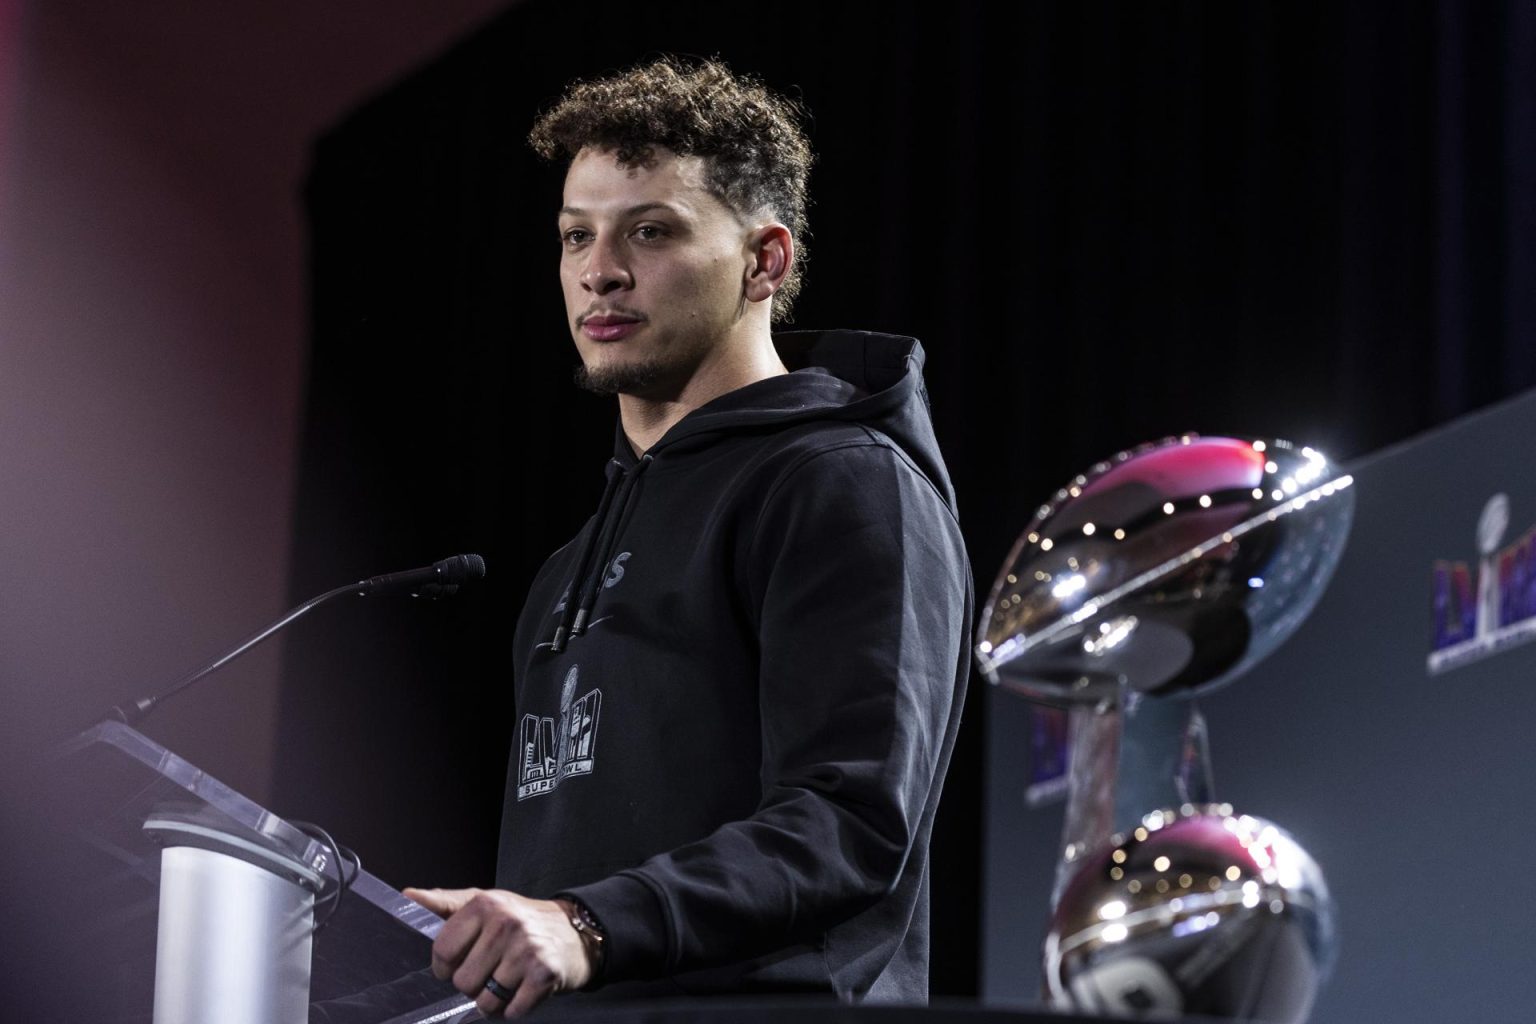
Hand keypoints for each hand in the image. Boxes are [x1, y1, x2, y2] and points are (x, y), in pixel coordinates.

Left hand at [402, 887, 594, 1017]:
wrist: (577, 933)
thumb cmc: (522, 920)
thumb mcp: (485, 903)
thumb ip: (445, 903)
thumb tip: (407, 896)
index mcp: (485, 904)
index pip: (442, 951)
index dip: (444, 966)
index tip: (459, 962)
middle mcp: (506, 923)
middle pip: (462, 981)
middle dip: (473, 984)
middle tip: (491, 970)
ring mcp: (527, 948)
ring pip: (485, 1001)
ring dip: (494, 1000)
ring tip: (508, 980)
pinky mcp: (545, 973)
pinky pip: (511, 1011)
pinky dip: (514, 1008)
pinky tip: (523, 989)